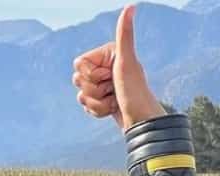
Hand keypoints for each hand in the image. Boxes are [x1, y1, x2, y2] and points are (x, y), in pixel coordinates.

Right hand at [72, 5, 166, 130]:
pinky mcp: (103, 100)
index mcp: (109, 54)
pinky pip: (86, 107)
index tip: (109, 77)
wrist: (141, 120)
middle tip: (113, 90)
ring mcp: (104, 84)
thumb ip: (125, 34)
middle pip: (78, 80)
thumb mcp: (126, 62)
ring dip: (96, 103)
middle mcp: (106, 67)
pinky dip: (97, 112)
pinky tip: (112, 109)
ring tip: (114, 101)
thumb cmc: (135, 91)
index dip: (90, 74)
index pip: (78, 64)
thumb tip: (131, 6)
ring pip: (81, 96)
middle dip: (93, 90)